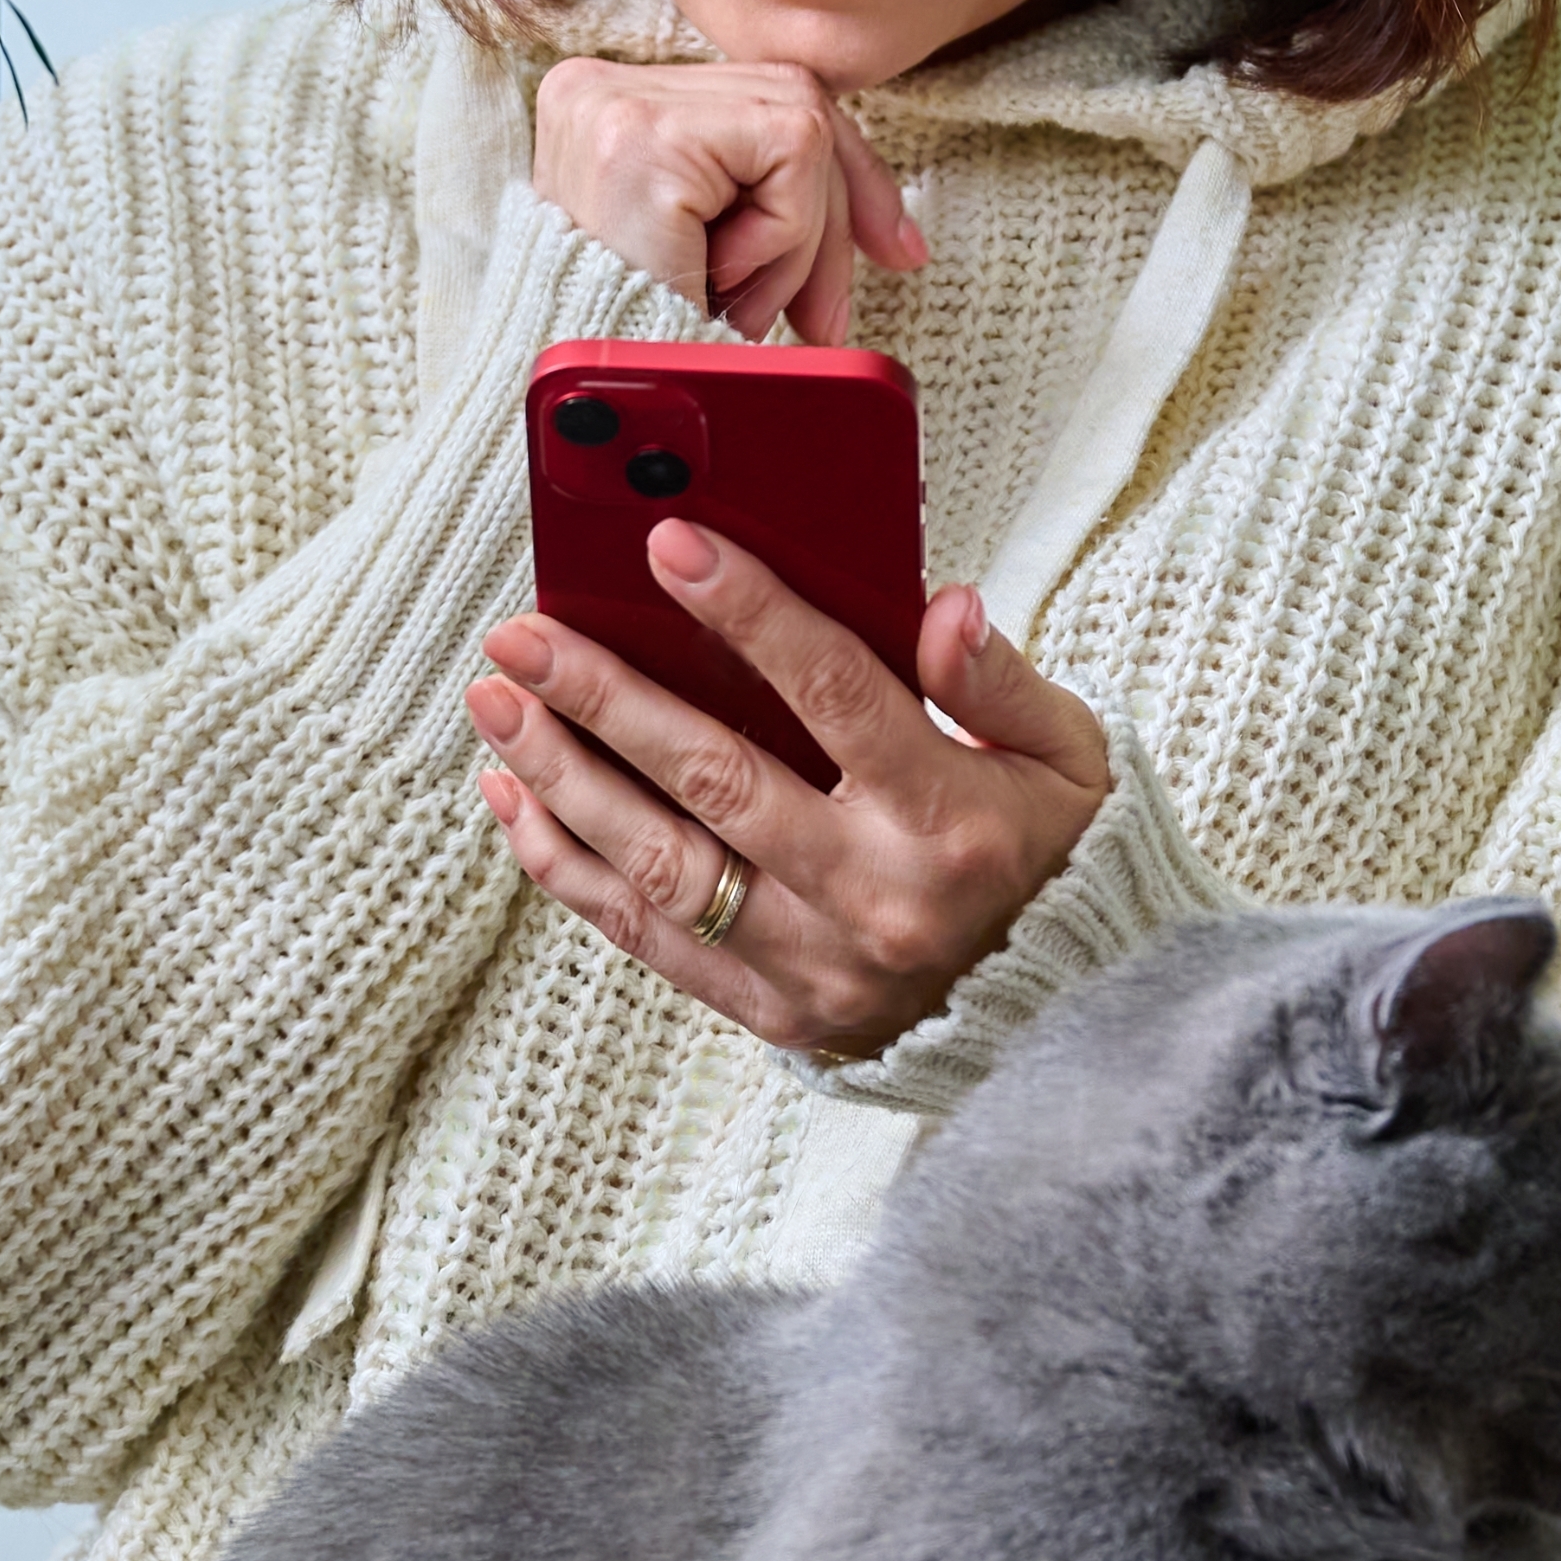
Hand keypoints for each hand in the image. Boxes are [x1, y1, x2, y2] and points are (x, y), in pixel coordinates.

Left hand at [470, 527, 1112, 1059]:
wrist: (1064, 1015)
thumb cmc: (1049, 854)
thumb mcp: (1065, 759)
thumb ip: (997, 682)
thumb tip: (942, 605)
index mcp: (948, 820)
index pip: (837, 695)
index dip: (750, 615)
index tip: (667, 544)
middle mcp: (871, 898)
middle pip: (714, 779)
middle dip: (604, 696)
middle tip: (522, 633)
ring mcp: (812, 964)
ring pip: (656, 863)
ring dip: (561, 776)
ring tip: (495, 704)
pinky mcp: (768, 1008)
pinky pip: (642, 936)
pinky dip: (566, 864)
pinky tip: (513, 796)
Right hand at [529, 54, 926, 345]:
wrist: (576, 412)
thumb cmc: (633, 348)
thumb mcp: (708, 260)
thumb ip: (770, 210)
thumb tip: (901, 240)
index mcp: (607, 106)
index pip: (766, 102)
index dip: (846, 176)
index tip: (900, 249)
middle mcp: (603, 85)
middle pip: (794, 106)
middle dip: (834, 220)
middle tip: (824, 319)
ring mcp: (621, 103)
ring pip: (804, 128)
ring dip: (795, 239)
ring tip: (731, 300)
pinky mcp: (648, 136)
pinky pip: (794, 154)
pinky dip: (781, 233)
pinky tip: (718, 277)